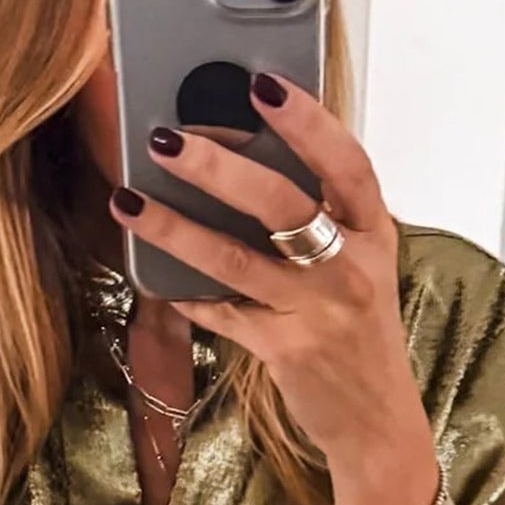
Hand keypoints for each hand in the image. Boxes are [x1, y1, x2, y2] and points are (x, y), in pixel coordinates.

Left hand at [108, 72, 423, 470]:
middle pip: (282, 203)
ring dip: (175, 227)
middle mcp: (351, 267)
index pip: (347, 163)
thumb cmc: (357, 329)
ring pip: (237, 259)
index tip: (263, 85)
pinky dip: (188, 295)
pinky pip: (224, 314)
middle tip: (165, 139)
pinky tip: (157, 280)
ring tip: (129, 200)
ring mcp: (319, 311)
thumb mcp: (356, 264)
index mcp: (373, 232)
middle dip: (217, 166)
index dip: (309, 121)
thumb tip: (240, 161)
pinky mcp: (287, 351)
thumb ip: (319, 217)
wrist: (376, 420)